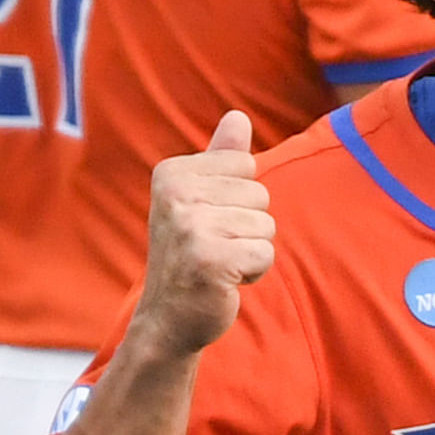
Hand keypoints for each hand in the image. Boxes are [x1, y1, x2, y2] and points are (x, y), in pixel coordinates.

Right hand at [134, 110, 275, 357]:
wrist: (168, 318)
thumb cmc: (192, 254)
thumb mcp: (202, 200)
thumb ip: (221, 158)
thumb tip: (239, 116)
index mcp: (172, 173)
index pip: (247, 166)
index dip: (240, 200)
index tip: (209, 222)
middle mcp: (175, 195)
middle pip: (260, 195)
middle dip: (248, 227)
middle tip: (214, 248)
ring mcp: (190, 227)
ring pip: (266, 226)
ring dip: (251, 251)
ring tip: (219, 263)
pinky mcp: (209, 259)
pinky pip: (265, 253)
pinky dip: (253, 272)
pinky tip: (224, 280)